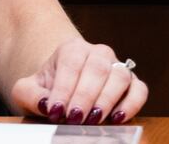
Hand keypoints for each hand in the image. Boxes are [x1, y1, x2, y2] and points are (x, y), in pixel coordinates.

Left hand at [11, 38, 147, 124]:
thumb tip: (46, 104)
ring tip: (93, 120)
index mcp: (72, 48)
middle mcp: (98, 53)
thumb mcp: (28, 90)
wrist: (64, 88)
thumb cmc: (47, 89)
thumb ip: (31, 95)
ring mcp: (117, 66)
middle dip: (85, 97)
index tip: (56, 110)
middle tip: (75, 119)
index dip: (64, 89)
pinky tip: (118, 118)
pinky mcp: (133, 84)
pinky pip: (139, 89)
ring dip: (107, 100)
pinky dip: (132, 103)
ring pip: (120, 76)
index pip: (70, 65)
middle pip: (96, 69)